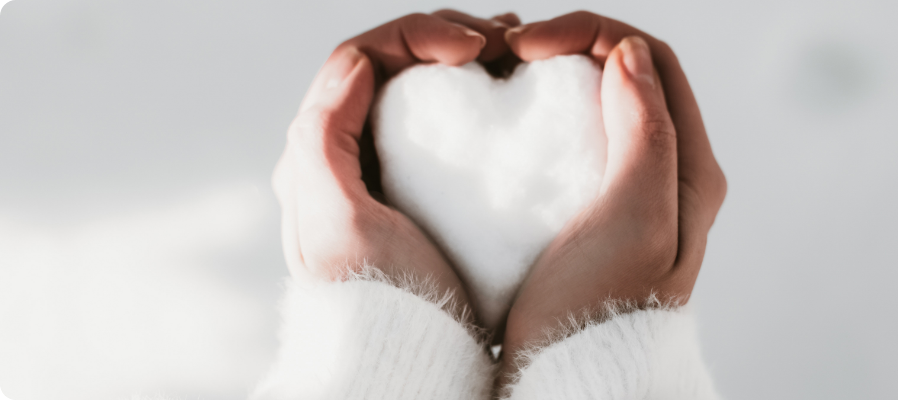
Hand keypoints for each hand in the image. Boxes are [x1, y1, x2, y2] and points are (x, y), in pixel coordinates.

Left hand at [272, 13, 499, 307]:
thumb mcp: (338, 221)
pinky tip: (506, 91)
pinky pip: (437, 123)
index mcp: (317, 153)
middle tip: (503, 39)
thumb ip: (323, 138)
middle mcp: (342, 155)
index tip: (473, 47)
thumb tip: (354, 65)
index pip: (361, 59)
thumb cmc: (378, 297)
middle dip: (445, 38)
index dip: (418, 35)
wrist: (401, 359)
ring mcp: (381, 172)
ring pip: (415, 89)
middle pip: (389, 66)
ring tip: (512, 51)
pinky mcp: (416, 192)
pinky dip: (470, 95)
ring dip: (461, 59)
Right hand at [499, 12, 727, 379]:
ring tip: (504, 81)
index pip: (653, 61)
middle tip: (511, 55)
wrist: (575, 381)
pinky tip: (506, 129)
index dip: (592, 34)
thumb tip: (629, 52)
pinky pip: (573, 142)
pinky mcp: (592, 214)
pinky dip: (541, 120)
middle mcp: (669, 175)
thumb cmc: (600, 308)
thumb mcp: (636, 217)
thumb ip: (646, 131)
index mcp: (689, 169)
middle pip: (628, 76)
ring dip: (554, 80)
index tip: (530, 45)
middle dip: (571, 48)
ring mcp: (630, 194)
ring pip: (598, 105)